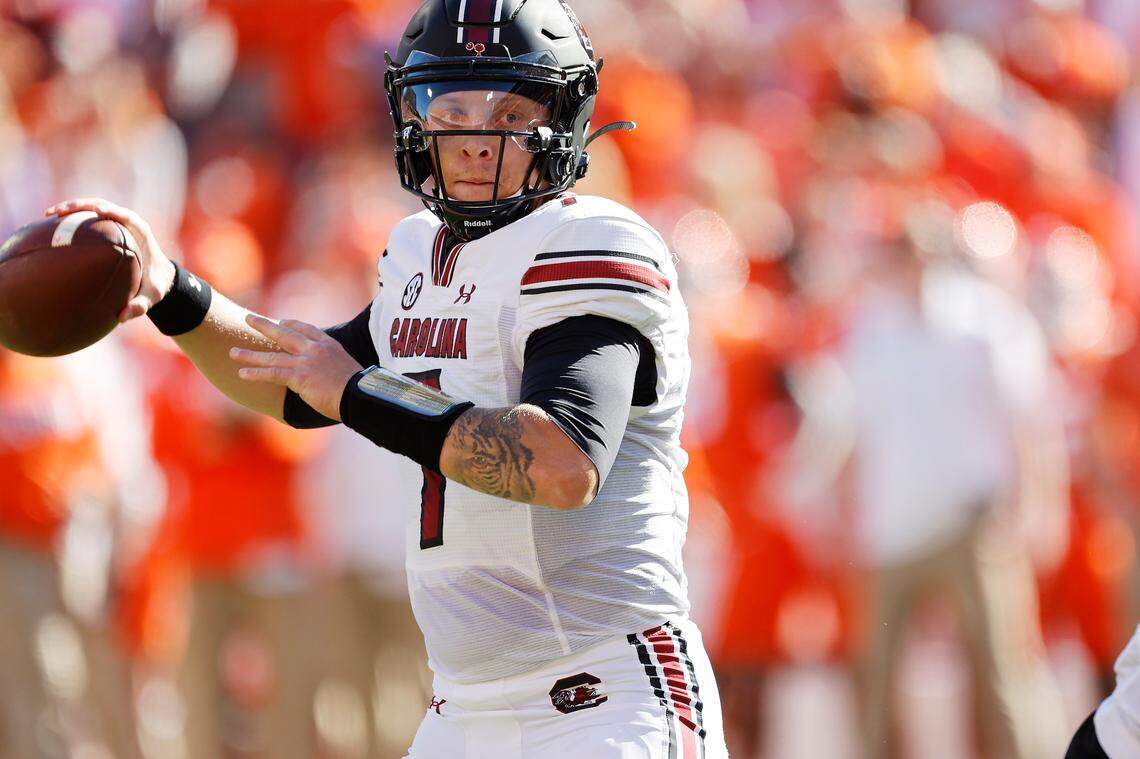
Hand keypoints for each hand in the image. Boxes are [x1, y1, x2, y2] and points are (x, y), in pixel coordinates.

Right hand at [44, 198, 176, 322]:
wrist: (160, 277)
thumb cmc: (156, 285)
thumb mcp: (152, 298)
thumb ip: (140, 306)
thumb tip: (121, 317)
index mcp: (141, 232)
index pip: (125, 216)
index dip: (108, 210)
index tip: (93, 211)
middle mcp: (129, 222)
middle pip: (103, 205)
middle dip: (80, 205)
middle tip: (58, 213)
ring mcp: (118, 222)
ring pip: (92, 208)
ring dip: (72, 208)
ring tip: (48, 216)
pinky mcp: (109, 226)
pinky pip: (89, 218)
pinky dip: (72, 219)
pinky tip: (53, 226)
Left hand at [230, 314, 362, 420]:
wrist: (359, 396)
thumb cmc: (359, 389)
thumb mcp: (349, 371)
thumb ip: (335, 369)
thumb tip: (332, 379)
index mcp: (329, 345)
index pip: (307, 329)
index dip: (292, 324)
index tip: (282, 322)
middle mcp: (315, 349)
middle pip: (284, 334)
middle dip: (264, 326)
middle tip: (249, 318)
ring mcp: (306, 362)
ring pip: (272, 356)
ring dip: (250, 355)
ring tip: (233, 352)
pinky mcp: (299, 376)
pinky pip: (272, 374)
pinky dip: (256, 374)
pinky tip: (242, 374)